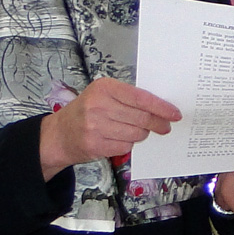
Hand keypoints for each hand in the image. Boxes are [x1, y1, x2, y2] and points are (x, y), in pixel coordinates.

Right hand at [39, 77, 180, 180]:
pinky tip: (122, 138)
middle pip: (141, 117)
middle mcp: (98, 105)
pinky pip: (125, 146)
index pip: (141, 97)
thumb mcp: (104, 94)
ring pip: (135, 134)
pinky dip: (129, 144)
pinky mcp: (94, 145)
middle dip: (158, 123)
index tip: (174, 113)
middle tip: (166, 126)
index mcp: (104, 87)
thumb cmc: (87, 110)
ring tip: (138, 130)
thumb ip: (128, 97)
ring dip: (142, 134)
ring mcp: (95, 127)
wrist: (58, 135)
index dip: (161, 107)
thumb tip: (160, 107)